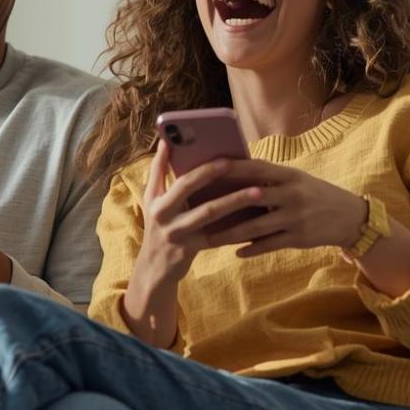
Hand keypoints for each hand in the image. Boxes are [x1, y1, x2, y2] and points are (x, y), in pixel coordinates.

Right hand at [135, 140, 263, 285]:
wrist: (153, 268)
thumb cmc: (157, 225)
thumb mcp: (151, 199)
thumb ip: (158, 171)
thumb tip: (165, 141)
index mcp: (157, 200)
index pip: (182, 180)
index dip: (203, 169)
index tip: (225, 158)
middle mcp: (164, 216)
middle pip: (195, 194)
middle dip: (218, 177)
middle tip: (242, 167)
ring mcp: (177, 234)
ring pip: (210, 215)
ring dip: (235, 201)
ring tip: (258, 191)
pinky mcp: (189, 250)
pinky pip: (217, 237)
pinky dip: (236, 227)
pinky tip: (254, 219)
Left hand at [192, 159, 367, 256]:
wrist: (349, 216)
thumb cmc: (313, 194)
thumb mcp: (295, 179)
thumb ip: (269, 177)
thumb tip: (232, 174)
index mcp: (288, 175)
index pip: (255, 168)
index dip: (231, 168)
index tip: (206, 168)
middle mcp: (291, 194)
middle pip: (250, 198)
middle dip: (222, 205)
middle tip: (197, 211)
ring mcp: (295, 217)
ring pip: (255, 227)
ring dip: (230, 234)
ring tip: (209, 238)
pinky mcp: (299, 238)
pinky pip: (269, 245)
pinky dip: (251, 249)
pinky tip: (236, 252)